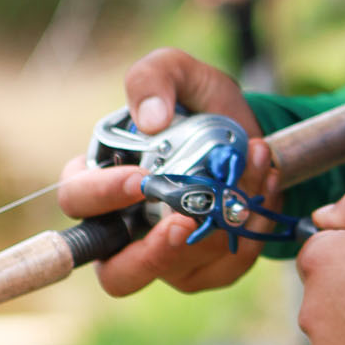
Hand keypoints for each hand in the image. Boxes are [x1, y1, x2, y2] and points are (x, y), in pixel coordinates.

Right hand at [55, 46, 276, 296]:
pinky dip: (251, 230)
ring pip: (182, 268)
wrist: (249, 132)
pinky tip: (265, 185)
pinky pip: (227, 266)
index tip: (140, 180)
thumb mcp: (178, 72)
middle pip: (117, 272)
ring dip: (221, 224)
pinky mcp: (207, 269)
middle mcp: (127, 229)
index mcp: (101, 181)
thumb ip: (154, 77)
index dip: (102, 197)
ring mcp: (167, 257)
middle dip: (152, 253)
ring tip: (253, 169)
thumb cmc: (198, 105)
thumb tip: (149, 119)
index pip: (79, 202)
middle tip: (186, 220)